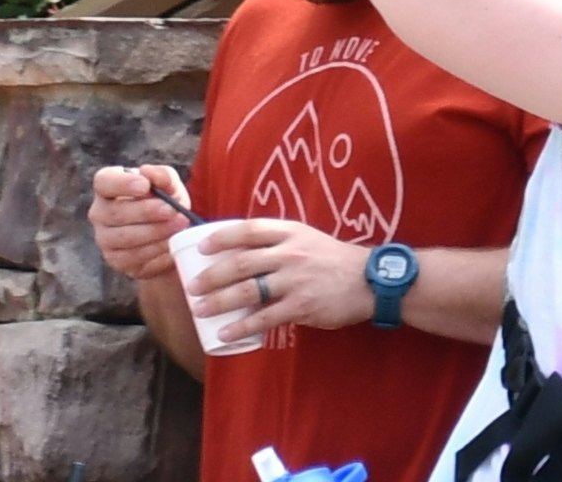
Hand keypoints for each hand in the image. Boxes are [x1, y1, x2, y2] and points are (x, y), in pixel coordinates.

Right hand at [89, 163, 190, 282]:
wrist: (169, 234)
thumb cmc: (165, 201)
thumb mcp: (170, 185)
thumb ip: (162, 175)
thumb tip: (147, 171)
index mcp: (108, 187)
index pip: (104, 181)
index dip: (122, 183)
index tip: (145, 185)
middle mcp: (100, 213)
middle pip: (115, 213)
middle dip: (146, 211)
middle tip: (172, 210)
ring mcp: (105, 239)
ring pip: (125, 237)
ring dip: (155, 232)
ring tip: (178, 225)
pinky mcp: (116, 260)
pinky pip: (133, 257)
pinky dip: (156, 250)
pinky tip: (172, 243)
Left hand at [171, 215, 371, 342]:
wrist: (370, 281)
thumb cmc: (334, 261)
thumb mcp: (308, 240)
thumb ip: (280, 243)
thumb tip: (242, 253)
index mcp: (291, 232)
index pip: (250, 229)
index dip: (222, 237)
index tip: (202, 247)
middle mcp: (291, 253)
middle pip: (242, 262)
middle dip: (212, 275)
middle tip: (192, 287)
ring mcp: (296, 279)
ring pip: (247, 290)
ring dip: (219, 301)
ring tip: (199, 310)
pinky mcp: (301, 305)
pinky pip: (264, 317)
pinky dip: (241, 326)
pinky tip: (225, 333)